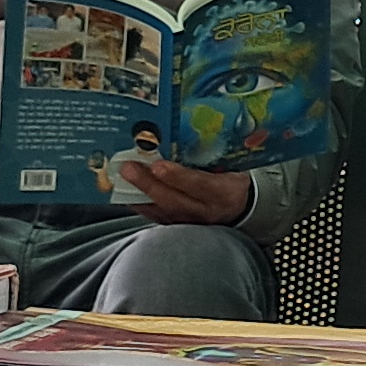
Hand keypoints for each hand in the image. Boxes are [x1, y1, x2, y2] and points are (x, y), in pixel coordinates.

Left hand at [115, 156, 253, 225]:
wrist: (243, 207)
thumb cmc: (233, 179)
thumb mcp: (231, 166)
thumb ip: (209, 157)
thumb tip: (178, 137)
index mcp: (225, 192)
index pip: (200, 185)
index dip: (177, 176)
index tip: (158, 166)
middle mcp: (208, 211)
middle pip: (175, 200)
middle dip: (149, 185)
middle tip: (129, 168)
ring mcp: (194, 223)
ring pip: (163, 211)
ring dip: (139, 195)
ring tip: (121, 180)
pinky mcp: (182, 228)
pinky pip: (158, 218)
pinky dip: (142, 205)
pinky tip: (128, 195)